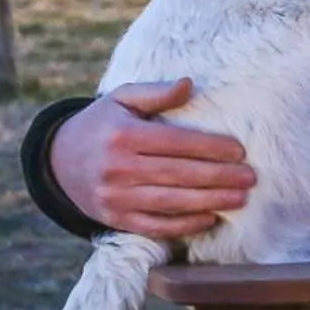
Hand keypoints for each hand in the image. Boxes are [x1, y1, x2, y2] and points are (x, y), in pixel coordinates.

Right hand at [46, 78, 255, 239]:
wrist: (59, 161)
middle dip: (219, 177)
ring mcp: (115, 197)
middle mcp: (117, 168)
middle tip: (251, 178)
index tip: (240, 151)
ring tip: (240, 199)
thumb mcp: (122, 99)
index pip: (176, 143)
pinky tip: (209, 218)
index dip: (210, 147)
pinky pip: (153, 226)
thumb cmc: (103, 124)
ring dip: (209, 202)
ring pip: (169, 202)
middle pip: (177, 174)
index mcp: (123, 136)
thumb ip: (155, 93)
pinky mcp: (115, 218)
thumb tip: (188, 84)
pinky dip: (183, 225)